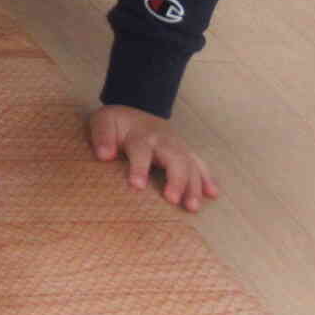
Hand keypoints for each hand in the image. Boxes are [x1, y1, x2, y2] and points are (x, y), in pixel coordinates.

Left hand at [89, 105, 218, 211]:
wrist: (135, 108)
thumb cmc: (117, 122)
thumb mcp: (103, 122)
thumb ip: (102, 137)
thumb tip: (104, 156)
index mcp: (141, 135)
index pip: (141, 151)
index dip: (139, 168)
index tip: (137, 186)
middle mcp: (163, 141)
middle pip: (175, 159)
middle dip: (176, 180)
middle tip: (173, 200)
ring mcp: (177, 146)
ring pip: (190, 164)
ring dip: (194, 185)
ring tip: (193, 207)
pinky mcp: (185, 151)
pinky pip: (199, 164)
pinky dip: (207, 178)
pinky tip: (212, 194)